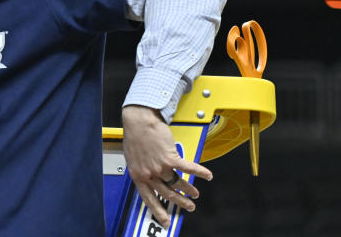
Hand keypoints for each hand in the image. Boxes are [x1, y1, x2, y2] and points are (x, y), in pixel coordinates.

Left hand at [122, 105, 212, 228]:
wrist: (138, 120)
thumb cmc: (134, 134)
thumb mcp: (133, 157)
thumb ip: (142, 169)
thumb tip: (149, 175)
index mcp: (138, 176)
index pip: (149, 199)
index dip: (158, 211)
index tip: (165, 221)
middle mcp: (149, 174)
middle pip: (167, 194)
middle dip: (180, 202)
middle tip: (189, 207)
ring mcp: (160, 167)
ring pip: (177, 183)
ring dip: (188, 189)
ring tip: (195, 194)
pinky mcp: (170, 157)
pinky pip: (188, 168)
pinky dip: (200, 172)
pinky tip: (207, 175)